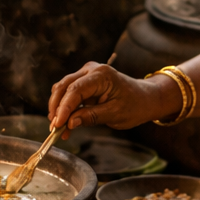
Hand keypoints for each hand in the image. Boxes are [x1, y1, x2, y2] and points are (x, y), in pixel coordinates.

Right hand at [47, 62, 177, 130]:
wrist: (145, 98)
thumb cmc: (134, 105)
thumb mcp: (115, 114)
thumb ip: (91, 117)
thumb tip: (70, 123)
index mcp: (102, 75)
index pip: (75, 90)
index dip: (64, 108)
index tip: (57, 124)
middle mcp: (91, 70)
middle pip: (64, 87)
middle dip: (56, 108)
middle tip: (54, 129)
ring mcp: (86, 74)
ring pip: (63, 89)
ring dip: (58, 109)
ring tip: (59, 129)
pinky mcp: (84, 81)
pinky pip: (69, 93)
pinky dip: (65, 108)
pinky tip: (65, 124)